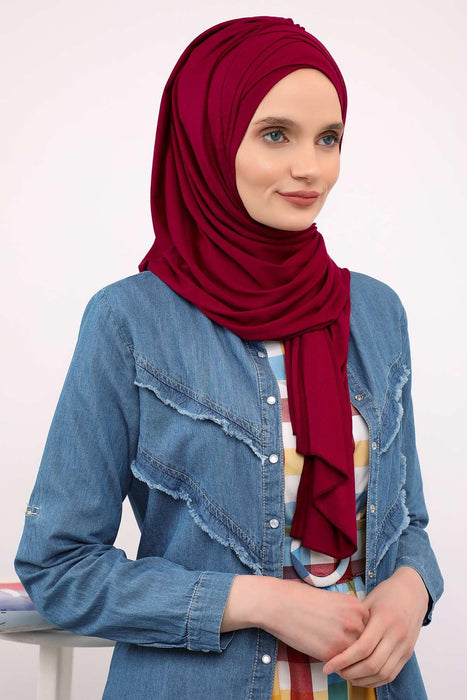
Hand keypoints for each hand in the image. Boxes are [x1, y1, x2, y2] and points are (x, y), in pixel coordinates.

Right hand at [221, 575, 368, 660]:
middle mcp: (356, 622)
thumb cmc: (302, 600)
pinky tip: (325, 658)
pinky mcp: (333, 654)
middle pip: (366, 645)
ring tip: (334, 656)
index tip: (346, 635)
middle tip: (341, 650)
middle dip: (356, 650)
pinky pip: (343, 668)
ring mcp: (346, 639)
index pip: (370, 629)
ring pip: (357, 659)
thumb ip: (350, 615)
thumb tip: (359, 634)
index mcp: (357, 606)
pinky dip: (337, 667)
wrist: (280, 604)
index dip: (358, 635)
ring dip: (349, 662)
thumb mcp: (334, 600)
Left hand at [322, 566, 428, 686]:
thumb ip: (355, 619)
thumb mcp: (368, 600)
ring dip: (362, 679)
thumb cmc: (387, 594)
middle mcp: (397, 635)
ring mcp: (405, 647)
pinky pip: (391, 675)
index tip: (328, 666)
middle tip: (335, 671)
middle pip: (372, 665)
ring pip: (382, 674)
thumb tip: (335, 637)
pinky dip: (375, 681)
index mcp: (384, 620)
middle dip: (351, 673)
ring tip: (346, 675)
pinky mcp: (408, 654)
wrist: (413, 591)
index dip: (343, 660)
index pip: (362, 648)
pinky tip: (361, 677)